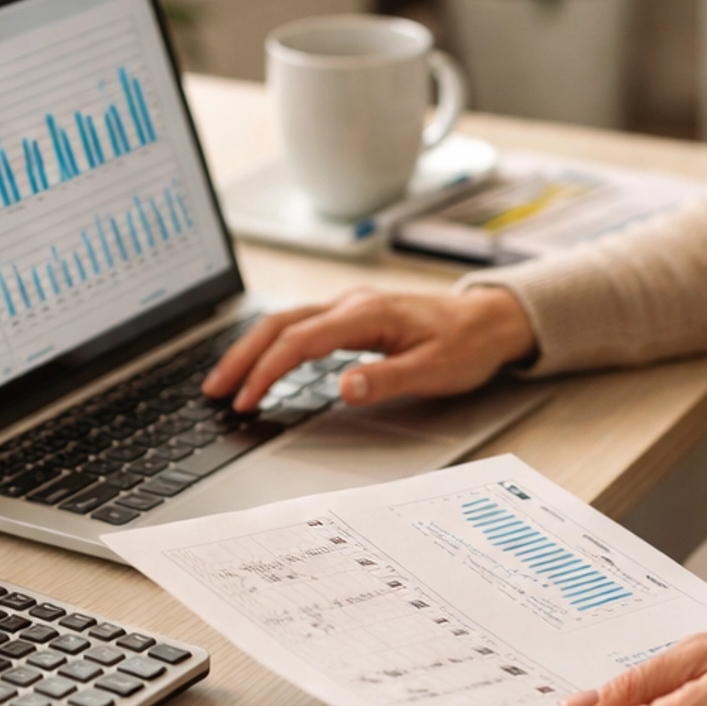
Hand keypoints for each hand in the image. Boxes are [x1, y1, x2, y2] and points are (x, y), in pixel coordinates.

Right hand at [202, 285, 535, 412]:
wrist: (491, 319)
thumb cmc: (466, 344)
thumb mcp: (433, 370)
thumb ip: (385, 379)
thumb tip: (344, 387)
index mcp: (367, 314)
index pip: (300, 342)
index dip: (267, 371)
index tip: (247, 401)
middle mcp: (352, 305)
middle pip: (280, 325)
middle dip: (242, 357)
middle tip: (215, 391)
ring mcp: (350, 308)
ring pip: (286, 322)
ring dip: (252, 350)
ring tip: (227, 382)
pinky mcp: (352, 317)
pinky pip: (301, 326)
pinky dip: (274, 345)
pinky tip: (263, 365)